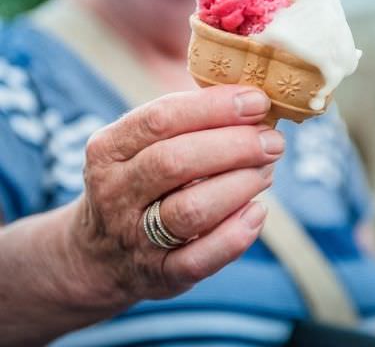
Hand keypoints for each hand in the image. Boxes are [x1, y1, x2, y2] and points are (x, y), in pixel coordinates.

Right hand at [67, 85, 283, 307]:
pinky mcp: (159, 274)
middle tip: (272, 140)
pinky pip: (200, 259)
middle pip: (177, 162)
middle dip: (235, 146)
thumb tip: (249, 103)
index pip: (162, 118)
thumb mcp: (142, 146)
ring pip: (192, 209)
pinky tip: (257, 212)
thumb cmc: (139, 181)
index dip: (215, 107)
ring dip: (240, 186)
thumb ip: (186, 123)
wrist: (101, 252)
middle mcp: (115, 192)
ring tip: (266, 171)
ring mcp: (134, 237)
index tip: (257, 101)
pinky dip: (235, 235)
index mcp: (109, 148)